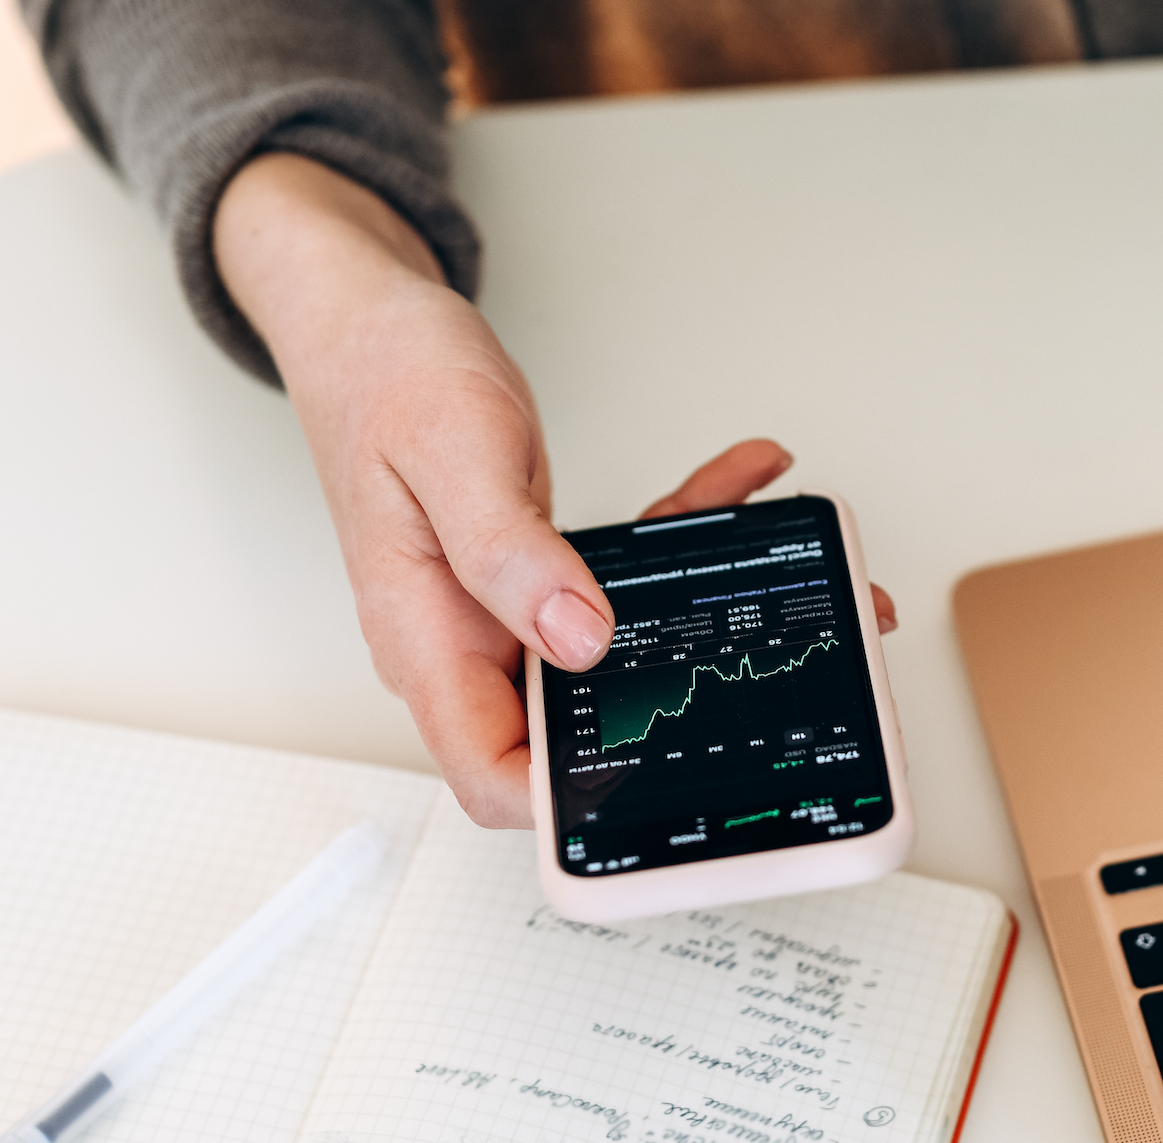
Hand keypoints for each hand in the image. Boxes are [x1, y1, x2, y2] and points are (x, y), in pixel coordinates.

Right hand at [213, 155, 892, 827]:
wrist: (366, 321)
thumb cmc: (384, 374)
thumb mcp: (452, 452)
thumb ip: (508, 550)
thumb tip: (580, 639)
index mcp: (427, 639)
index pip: (494, 775)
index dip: (573, 803)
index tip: (670, 773)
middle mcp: (466, 644)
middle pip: (578, 733)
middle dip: (685, 715)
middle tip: (786, 665)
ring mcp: (504, 616)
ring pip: (618, 659)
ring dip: (703, 622)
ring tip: (796, 572)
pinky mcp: (538, 579)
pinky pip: (621, 586)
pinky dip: (682, 543)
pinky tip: (740, 487)